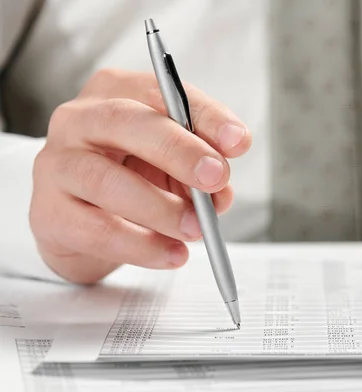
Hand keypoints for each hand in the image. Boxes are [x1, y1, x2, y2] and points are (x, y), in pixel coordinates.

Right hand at [31, 69, 250, 283]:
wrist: (81, 219)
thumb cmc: (132, 177)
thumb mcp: (171, 164)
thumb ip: (198, 169)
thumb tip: (220, 192)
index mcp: (116, 93)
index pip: (161, 92)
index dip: (204, 115)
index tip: (237, 141)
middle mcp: (80, 120)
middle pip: (126, 123)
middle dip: (179, 151)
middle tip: (216, 178)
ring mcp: (58, 164)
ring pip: (106, 180)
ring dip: (161, 207)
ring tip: (197, 228)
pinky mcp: (50, 212)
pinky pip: (96, 230)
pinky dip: (141, 245)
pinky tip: (171, 254)